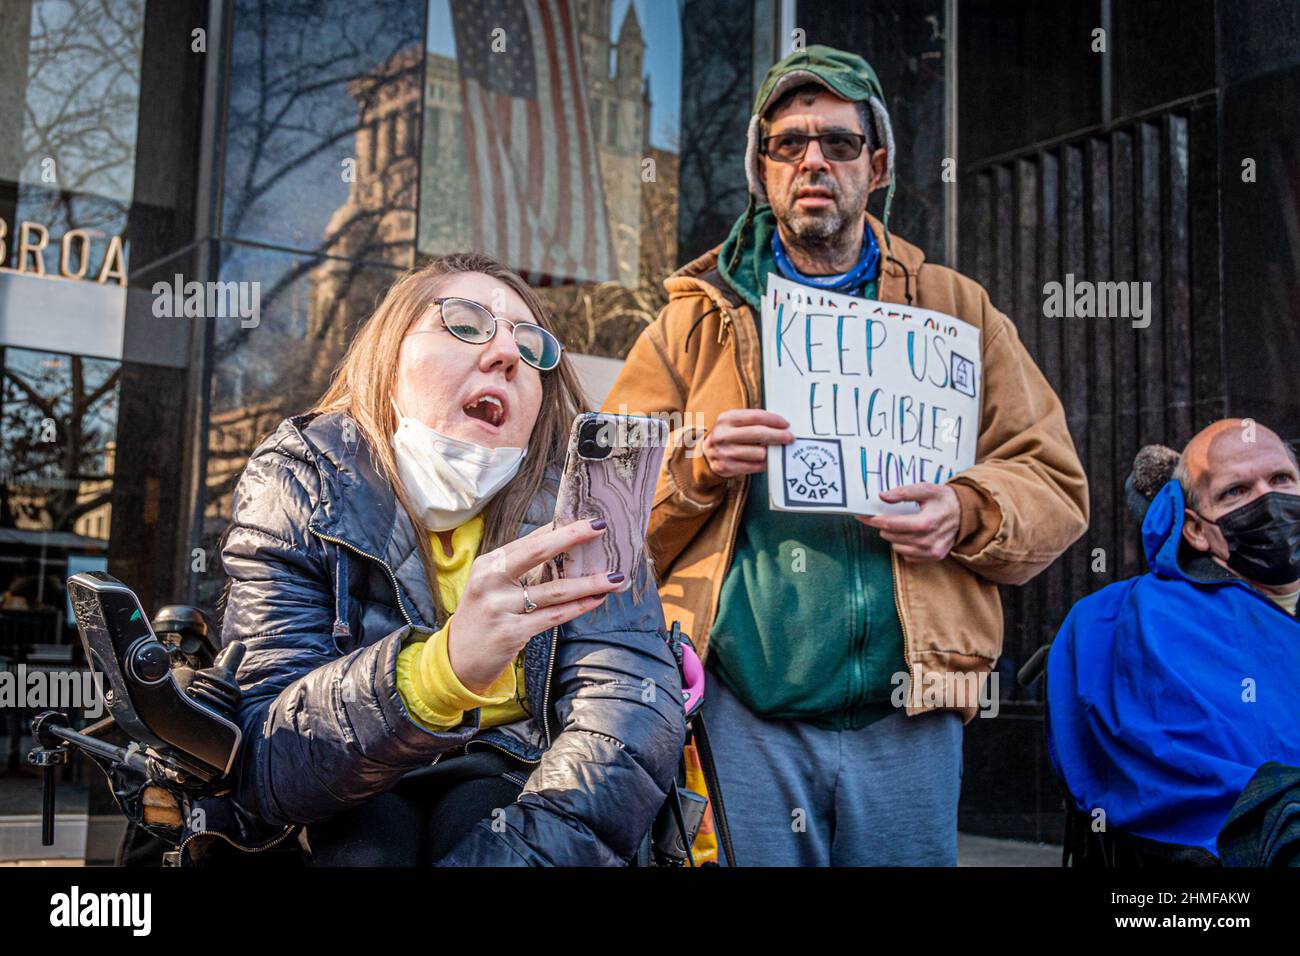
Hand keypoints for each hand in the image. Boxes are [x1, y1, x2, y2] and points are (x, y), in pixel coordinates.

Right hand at [446, 519, 625, 694]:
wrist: (459, 660)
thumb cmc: (484, 615)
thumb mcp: (492, 584)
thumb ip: (521, 564)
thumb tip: (560, 536)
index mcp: (488, 564)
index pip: (530, 540)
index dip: (560, 527)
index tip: (588, 518)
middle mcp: (490, 581)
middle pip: (538, 553)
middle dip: (572, 537)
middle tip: (600, 527)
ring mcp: (499, 608)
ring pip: (554, 590)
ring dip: (589, 582)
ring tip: (614, 576)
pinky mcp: (511, 633)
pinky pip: (553, 616)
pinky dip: (578, 607)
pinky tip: (596, 600)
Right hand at [701, 409, 793, 478]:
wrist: (706, 453)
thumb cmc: (728, 435)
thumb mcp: (733, 422)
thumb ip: (752, 420)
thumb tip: (780, 425)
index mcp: (726, 419)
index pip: (755, 417)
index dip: (774, 420)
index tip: (786, 424)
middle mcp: (723, 435)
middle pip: (758, 434)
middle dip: (778, 436)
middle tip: (790, 437)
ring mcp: (724, 452)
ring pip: (759, 453)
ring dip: (770, 452)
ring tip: (773, 449)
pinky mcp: (727, 467)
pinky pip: (755, 467)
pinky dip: (764, 464)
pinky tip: (766, 460)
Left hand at [856, 483, 961, 561]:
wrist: (966, 514)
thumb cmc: (944, 499)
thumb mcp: (926, 489)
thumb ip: (903, 492)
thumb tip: (882, 496)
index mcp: (926, 522)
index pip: (892, 524)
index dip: (875, 520)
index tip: (863, 516)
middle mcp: (929, 540)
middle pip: (892, 537)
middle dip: (884, 527)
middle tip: (884, 517)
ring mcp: (932, 551)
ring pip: (897, 547)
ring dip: (894, 537)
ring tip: (902, 526)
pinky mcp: (934, 557)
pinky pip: (908, 555)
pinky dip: (904, 546)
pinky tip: (911, 535)